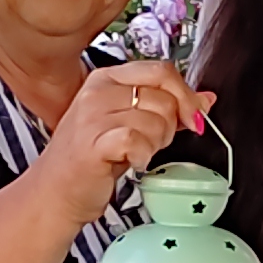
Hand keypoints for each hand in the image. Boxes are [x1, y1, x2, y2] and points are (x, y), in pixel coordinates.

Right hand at [37, 58, 211, 229]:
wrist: (56, 192)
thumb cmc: (90, 159)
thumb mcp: (130, 125)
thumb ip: (168, 108)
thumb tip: (206, 99)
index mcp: (107, 79)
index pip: (161, 70)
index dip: (185, 95)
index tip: (192, 117)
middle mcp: (98, 92)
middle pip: (163, 97)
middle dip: (170, 126)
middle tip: (151, 142)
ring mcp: (92, 116)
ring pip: (155, 120)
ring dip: (155, 144)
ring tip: (136, 153)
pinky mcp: (93, 143)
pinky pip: (137, 140)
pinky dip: (142, 156)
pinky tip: (131, 162)